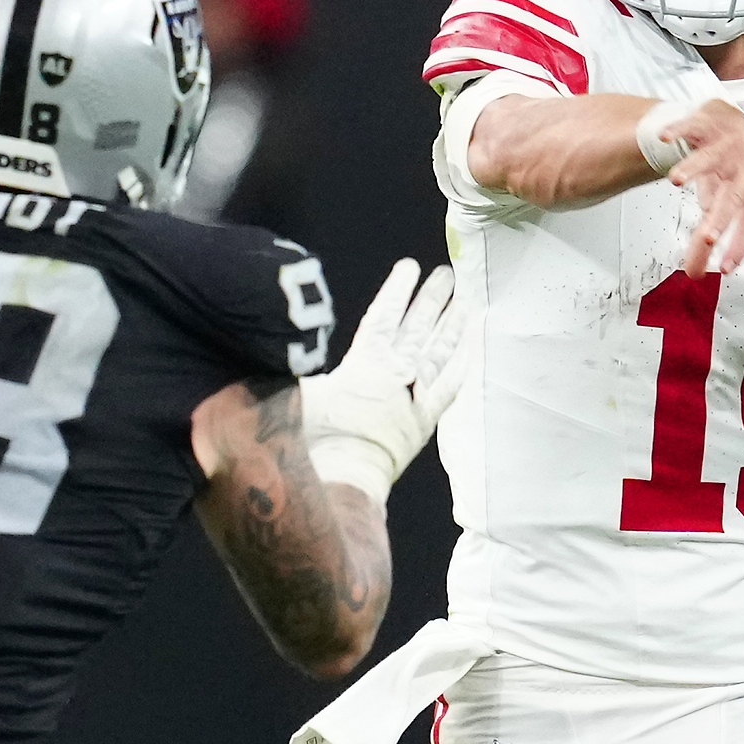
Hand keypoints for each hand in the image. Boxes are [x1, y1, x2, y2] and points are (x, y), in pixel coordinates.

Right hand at [299, 259, 463, 503]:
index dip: (396, 290)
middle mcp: (394, 372)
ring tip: (464, 301)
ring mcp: (413, 396)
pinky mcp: (424, 421)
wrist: (343, 478)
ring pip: (439, 351)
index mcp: (364, 362)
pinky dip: (460, 368)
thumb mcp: (298, 393)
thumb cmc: (316, 437)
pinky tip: (469, 351)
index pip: (384, 316)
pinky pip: (449, 388)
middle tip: (447, 274)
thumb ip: (293, 369)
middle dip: (431, 299)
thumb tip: (274, 346)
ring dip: (451, 325)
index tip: (409, 265)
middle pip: (418, 327)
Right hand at [662, 100, 743, 275]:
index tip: (726, 268)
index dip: (740, 244)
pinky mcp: (708, 121)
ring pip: (711, 157)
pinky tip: (664, 138)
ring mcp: (727, 143)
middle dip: (720, 217)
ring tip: (675, 180)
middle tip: (706, 238)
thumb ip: (709, 234)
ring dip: (694, 167)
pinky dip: (677, 130)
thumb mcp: (724, 201)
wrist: (730, 120)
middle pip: (732, 195)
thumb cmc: (728, 168)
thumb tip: (696, 274)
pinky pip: (692, 125)